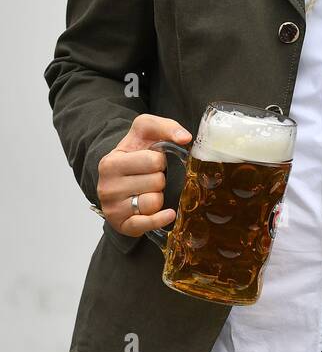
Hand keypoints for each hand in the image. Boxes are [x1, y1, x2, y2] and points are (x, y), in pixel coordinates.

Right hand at [96, 113, 191, 236]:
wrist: (119, 181)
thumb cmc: (135, 156)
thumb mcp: (145, 134)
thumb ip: (165, 127)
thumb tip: (184, 137)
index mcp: (111, 162)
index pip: (154, 161)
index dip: (161, 161)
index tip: (153, 162)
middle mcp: (107, 186)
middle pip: (157, 182)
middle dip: (161, 179)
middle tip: (152, 179)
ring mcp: (112, 208)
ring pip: (154, 202)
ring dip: (160, 197)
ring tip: (150, 192)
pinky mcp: (122, 225)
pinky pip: (148, 224)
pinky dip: (161, 219)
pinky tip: (168, 213)